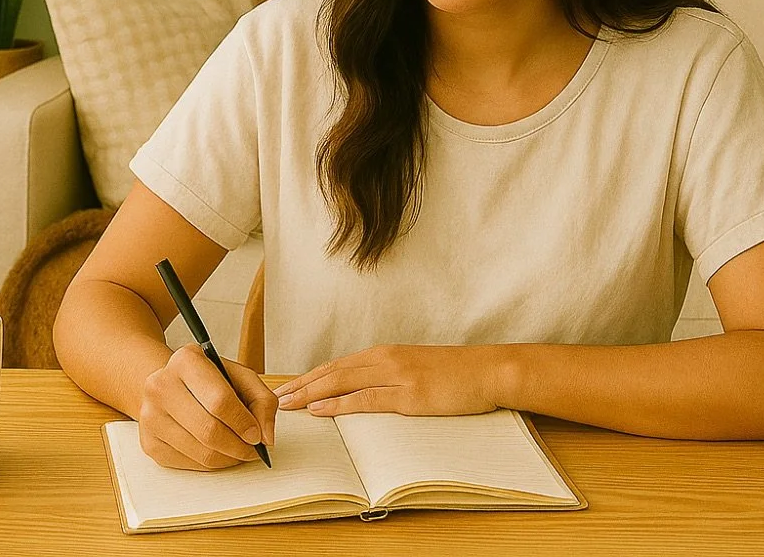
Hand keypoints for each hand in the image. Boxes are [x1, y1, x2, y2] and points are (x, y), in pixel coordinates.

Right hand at [137, 343, 276, 470]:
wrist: (170, 385)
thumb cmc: (209, 381)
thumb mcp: (241, 377)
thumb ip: (263, 401)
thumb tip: (266, 437)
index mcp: (186, 360)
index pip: (220, 401)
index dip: (244, 423)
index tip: (258, 435)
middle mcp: (161, 385)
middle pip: (209, 431)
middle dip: (239, 447)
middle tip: (253, 449)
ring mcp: (150, 416)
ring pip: (201, 452)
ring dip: (228, 458)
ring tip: (239, 450)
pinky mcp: (149, 442)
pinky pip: (189, 465)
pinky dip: (211, 464)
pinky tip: (218, 451)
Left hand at [273, 344, 499, 417]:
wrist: (488, 371)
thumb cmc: (455, 373)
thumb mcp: (416, 369)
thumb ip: (390, 376)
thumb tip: (364, 390)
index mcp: (386, 354)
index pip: (338, 365)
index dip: (310, 376)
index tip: (287, 386)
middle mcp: (386, 360)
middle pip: (333, 371)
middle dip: (301, 385)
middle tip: (275, 397)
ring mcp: (397, 376)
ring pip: (342, 383)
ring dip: (310, 394)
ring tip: (286, 404)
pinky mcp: (410, 396)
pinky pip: (366, 400)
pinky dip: (339, 404)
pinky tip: (320, 410)